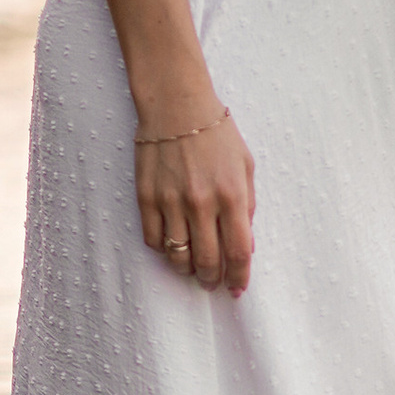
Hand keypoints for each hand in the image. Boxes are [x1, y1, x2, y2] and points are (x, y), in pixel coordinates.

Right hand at [135, 108, 254, 296]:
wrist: (176, 106)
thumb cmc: (216, 135)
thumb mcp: (245, 166)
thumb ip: (247, 205)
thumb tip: (244, 242)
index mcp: (232, 195)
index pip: (239, 251)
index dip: (239, 276)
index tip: (238, 288)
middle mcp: (202, 202)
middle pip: (208, 261)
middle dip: (212, 280)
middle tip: (212, 283)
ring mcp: (171, 201)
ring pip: (178, 256)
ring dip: (187, 270)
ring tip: (192, 269)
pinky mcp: (147, 197)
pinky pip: (154, 239)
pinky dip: (163, 250)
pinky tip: (171, 246)